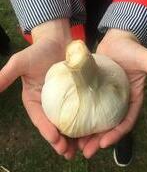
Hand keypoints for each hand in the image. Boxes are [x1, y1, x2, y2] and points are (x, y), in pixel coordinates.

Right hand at [0, 19, 76, 158]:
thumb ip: (7, 75)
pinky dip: (84, 121)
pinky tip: (91, 130)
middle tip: (68, 152)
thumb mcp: (21, 62)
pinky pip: (80, 110)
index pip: (39, 118)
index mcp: (34, 99)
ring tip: (80, 149)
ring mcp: (64, 99)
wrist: (58, 41)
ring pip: (68, 121)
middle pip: (54, 124)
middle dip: (60, 140)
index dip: (46, 129)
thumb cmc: (38, 51)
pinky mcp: (77, 94)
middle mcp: (49, 102)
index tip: (55, 139)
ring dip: (73, 136)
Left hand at [78, 29, 146, 157]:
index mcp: (131, 98)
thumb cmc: (131, 48)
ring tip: (75, 144)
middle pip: (109, 125)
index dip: (116, 134)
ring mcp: (105, 96)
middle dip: (98, 140)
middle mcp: (118, 100)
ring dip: (87, 132)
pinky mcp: (93, 89)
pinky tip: (70, 123)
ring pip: (96, 118)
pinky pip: (86, 105)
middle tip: (85, 152)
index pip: (126, 121)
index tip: (103, 143)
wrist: (116, 39)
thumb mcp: (146, 59)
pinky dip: (80, 116)